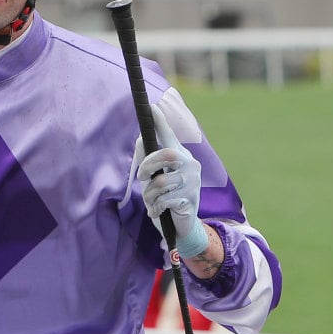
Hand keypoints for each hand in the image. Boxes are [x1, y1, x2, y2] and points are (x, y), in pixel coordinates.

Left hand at [132, 119, 204, 258]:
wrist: (181, 226)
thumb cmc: (165, 198)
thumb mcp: (155, 178)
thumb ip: (149, 160)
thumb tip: (141, 139)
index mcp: (181, 156)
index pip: (170, 135)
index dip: (160, 122)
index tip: (151, 107)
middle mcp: (190, 164)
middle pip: (166, 154)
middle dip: (147, 165)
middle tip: (140, 177)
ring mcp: (192, 181)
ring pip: (160, 181)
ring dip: (149, 194)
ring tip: (151, 201)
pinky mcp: (190, 198)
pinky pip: (164, 200)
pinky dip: (155, 208)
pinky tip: (157, 212)